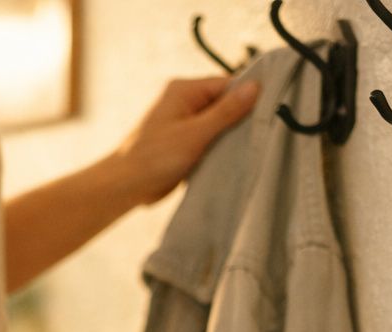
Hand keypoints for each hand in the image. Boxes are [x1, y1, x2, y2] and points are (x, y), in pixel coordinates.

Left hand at [114, 77, 259, 204]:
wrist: (125, 186)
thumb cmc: (153, 158)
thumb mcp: (195, 133)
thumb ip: (226, 111)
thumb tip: (255, 87)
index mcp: (184, 90)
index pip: (228, 85)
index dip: (248, 99)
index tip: (267, 114)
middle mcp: (184, 101)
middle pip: (225, 104)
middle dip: (239, 120)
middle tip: (257, 136)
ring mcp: (184, 122)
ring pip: (219, 124)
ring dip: (229, 137)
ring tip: (243, 149)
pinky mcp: (184, 141)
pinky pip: (210, 139)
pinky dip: (219, 148)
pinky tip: (229, 157)